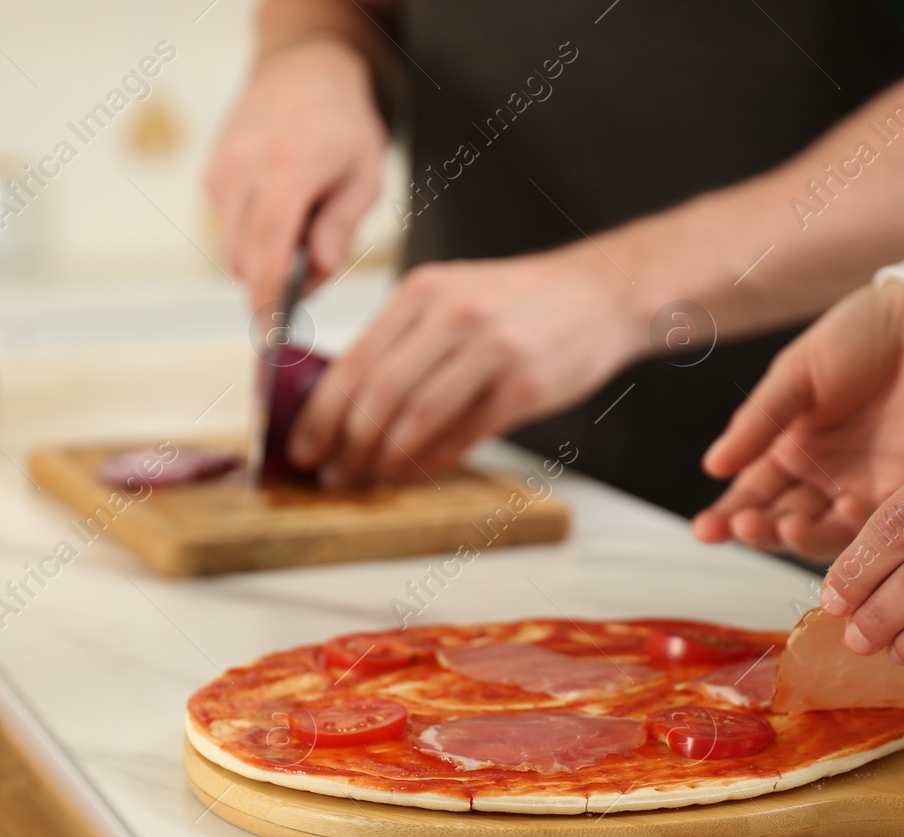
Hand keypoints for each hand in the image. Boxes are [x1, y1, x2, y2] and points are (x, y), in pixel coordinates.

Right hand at [204, 38, 386, 306]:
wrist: (302, 71)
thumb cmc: (343, 127)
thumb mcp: (366, 176)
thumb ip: (341, 227)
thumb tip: (319, 271)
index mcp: (288, 166)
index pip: (269, 249)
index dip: (270, 299)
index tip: (274, 336)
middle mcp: (244, 168)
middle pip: (244, 259)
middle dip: (273, 288)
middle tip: (312, 282)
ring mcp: (221, 171)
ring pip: (231, 250)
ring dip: (263, 264)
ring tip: (302, 238)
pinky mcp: (210, 175)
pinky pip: (226, 230)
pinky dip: (251, 240)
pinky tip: (281, 217)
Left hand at [288, 245, 639, 484]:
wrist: (601, 295)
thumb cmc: (520, 303)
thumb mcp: (454, 295)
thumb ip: (404, 337)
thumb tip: (343, 401)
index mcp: (425, 291)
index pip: (356, 359)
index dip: (321, 412)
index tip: (301, 446)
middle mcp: (455, 315)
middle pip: (380, 392)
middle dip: (345, 443)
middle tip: (328, 473)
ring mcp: (493, 349)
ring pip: (418, 417)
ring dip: (384, 459)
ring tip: (364, 479)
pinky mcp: (525, 385)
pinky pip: (463, 434)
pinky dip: (430, 461)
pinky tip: (411, 474)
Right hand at [692, 281, 903, 559]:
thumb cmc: (856, 339)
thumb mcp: (795, 375)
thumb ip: (759, 422)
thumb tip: (713, 467)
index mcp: (788, 454)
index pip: (751, 498)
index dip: (726, 519)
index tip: (704, 530)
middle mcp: (823, 481)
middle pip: (784, 523)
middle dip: (761, 531)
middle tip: (746, 525)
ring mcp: (865, 488)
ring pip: (829, 534)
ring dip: (805, 539)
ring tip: (788, 527)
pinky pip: (883, 524)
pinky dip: (862, 528)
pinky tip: (845, 512)